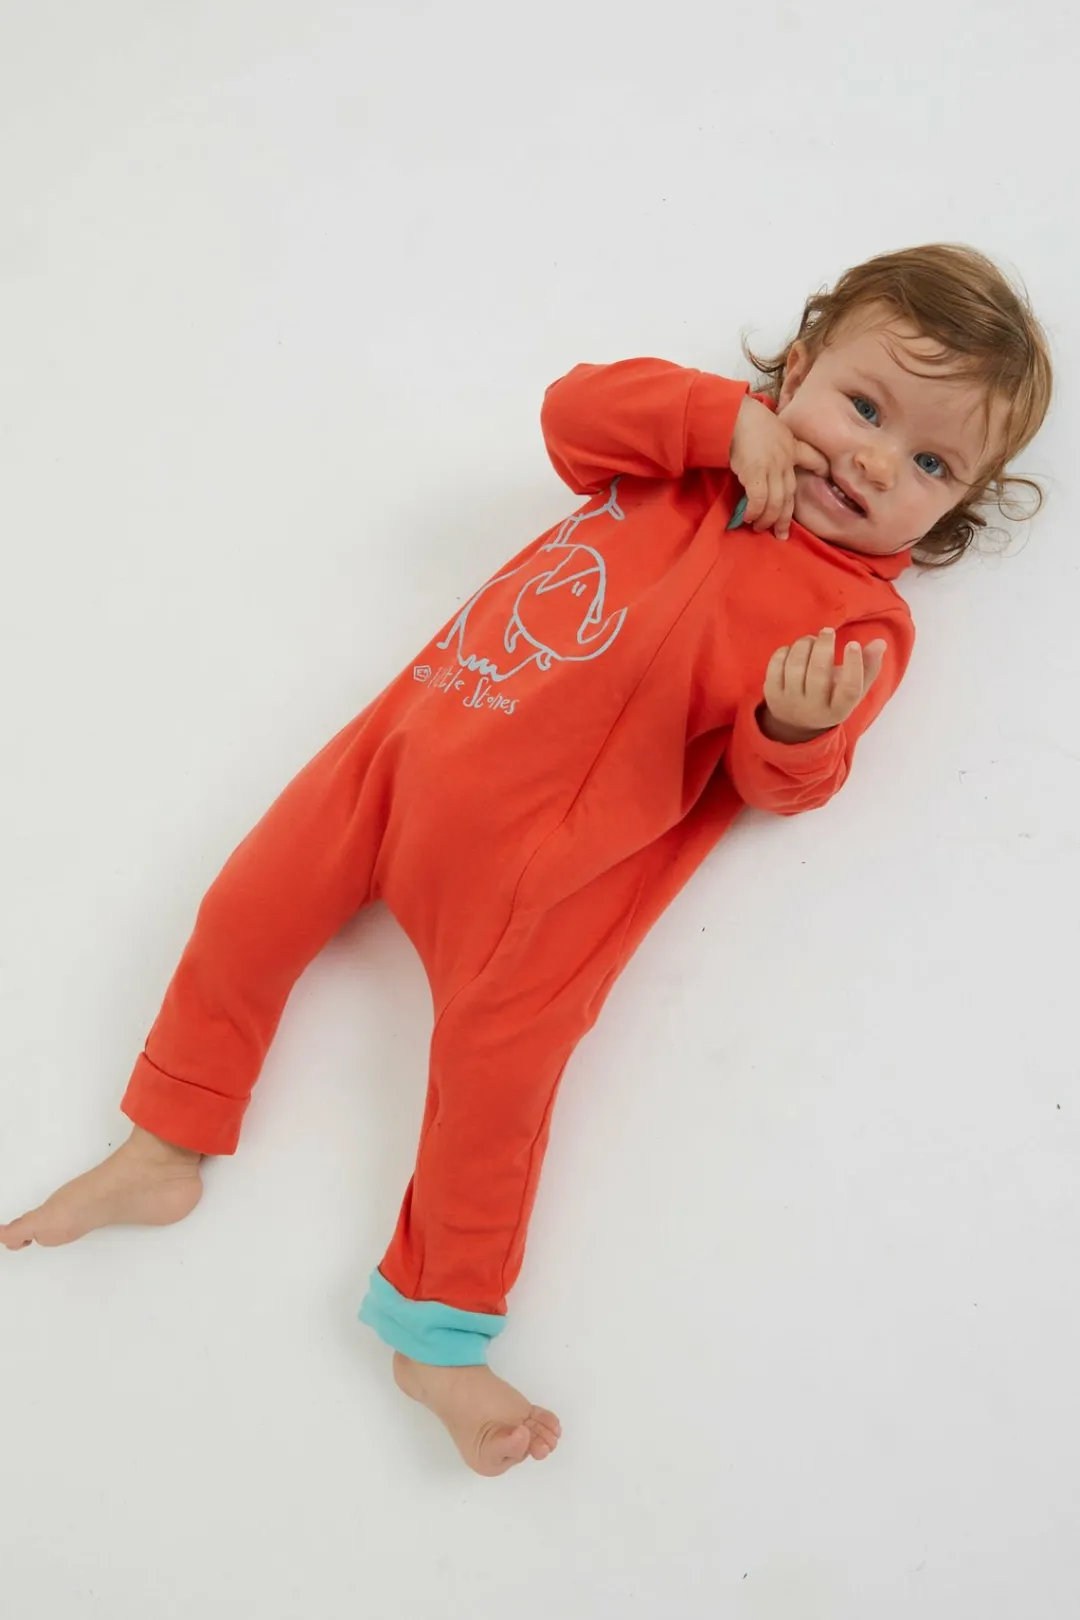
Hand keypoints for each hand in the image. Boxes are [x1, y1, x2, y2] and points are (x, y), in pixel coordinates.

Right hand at [728, 396, 828, 538]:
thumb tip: (763, 457)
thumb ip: (774, 443)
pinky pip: (759, 500)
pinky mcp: (755, 473)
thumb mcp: (770, 426)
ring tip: (761, 528)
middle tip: (782, 534)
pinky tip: (749, 518)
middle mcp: (784, 459)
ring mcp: (771, 467)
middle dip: (785, 517)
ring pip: (776, 502)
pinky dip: (755, 512)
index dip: (820, 468)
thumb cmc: (746, 417)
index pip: (812, 458)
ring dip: (769, 519)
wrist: (733, 414)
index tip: (824, 476)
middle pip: (790, 494)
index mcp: (790, 446)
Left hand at [760, 628, 886, 741]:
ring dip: (805, 645)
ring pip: (795, 666)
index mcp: (838, 710)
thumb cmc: (831, 699)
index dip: (854, 665)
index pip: (850, 690)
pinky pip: (776, 665)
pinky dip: (787, 650)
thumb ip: (868, 668)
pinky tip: (795, 649)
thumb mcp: (852, 691)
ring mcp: (789, 702)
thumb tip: (880, 642)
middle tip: (828, 632)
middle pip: (818, 674)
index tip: (853, 644)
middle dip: (824, 646)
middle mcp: (813, 709)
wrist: (795, 724)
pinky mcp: (771, 693)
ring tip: (812, 640)